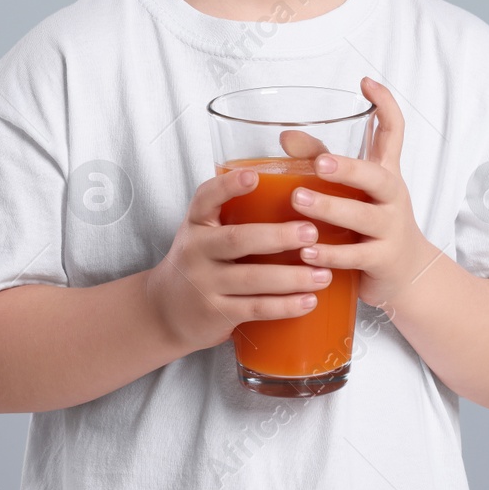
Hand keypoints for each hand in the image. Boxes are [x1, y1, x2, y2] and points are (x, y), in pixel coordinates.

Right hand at [144, 162, 333, 354]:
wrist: (165, 311)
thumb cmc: (200, 262)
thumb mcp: (205, 232)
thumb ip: (235, 212)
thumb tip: (293, 181)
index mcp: (196, 223)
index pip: (206, 198)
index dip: (228, 185)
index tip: (254, 176)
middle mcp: (196, 251)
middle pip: (237, 240)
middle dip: (277, 236)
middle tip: (311, 232)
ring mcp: (204, 284)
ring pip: (252, 278)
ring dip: (292, 277)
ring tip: (323, 274)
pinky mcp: (216, 313)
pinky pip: (254, 308)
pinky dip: (284, 306)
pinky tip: (308, 300)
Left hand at [289, 76, 438, 310]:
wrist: (408, 274)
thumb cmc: (372, 224)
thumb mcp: (352, 191)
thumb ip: (319, 161)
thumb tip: (284, 135)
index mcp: (385, 173)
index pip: (394, 132)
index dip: (385, 105)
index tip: (366, 82)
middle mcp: (392, 197)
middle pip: (378, 177)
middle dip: (349, 168)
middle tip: (320, 164)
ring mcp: (390, 228)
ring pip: (364, 217)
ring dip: (331, 208)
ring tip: (299, 202)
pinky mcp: (383, 259)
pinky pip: (357, 255)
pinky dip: (331, 254)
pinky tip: (307, 251)